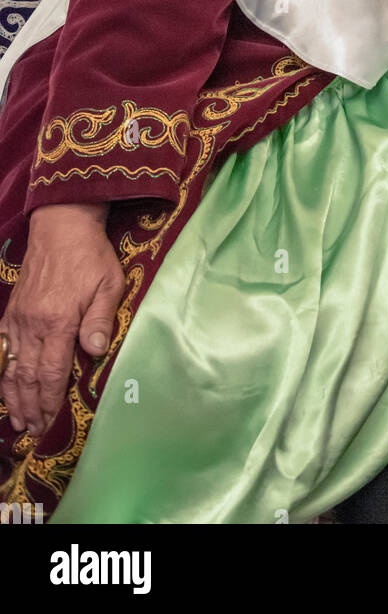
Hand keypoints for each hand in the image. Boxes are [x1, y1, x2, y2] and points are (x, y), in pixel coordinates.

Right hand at [0, 202, 124, 437]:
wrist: (62, 226)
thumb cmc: (91, 255)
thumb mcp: (108, 283)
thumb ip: (101, 319)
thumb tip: (96, 352)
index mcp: (59, 321)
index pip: (51, 373)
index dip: (50, 401)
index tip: (52, 422)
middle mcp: (33, 324)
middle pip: (27, 376)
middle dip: (31, 406)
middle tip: (35, 430)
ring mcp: (18, 318)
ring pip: (10, 367)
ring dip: (13, 396)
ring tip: (19, 420)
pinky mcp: (12, 311)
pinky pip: (1, 348)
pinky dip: (1, 371)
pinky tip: (5, 387)